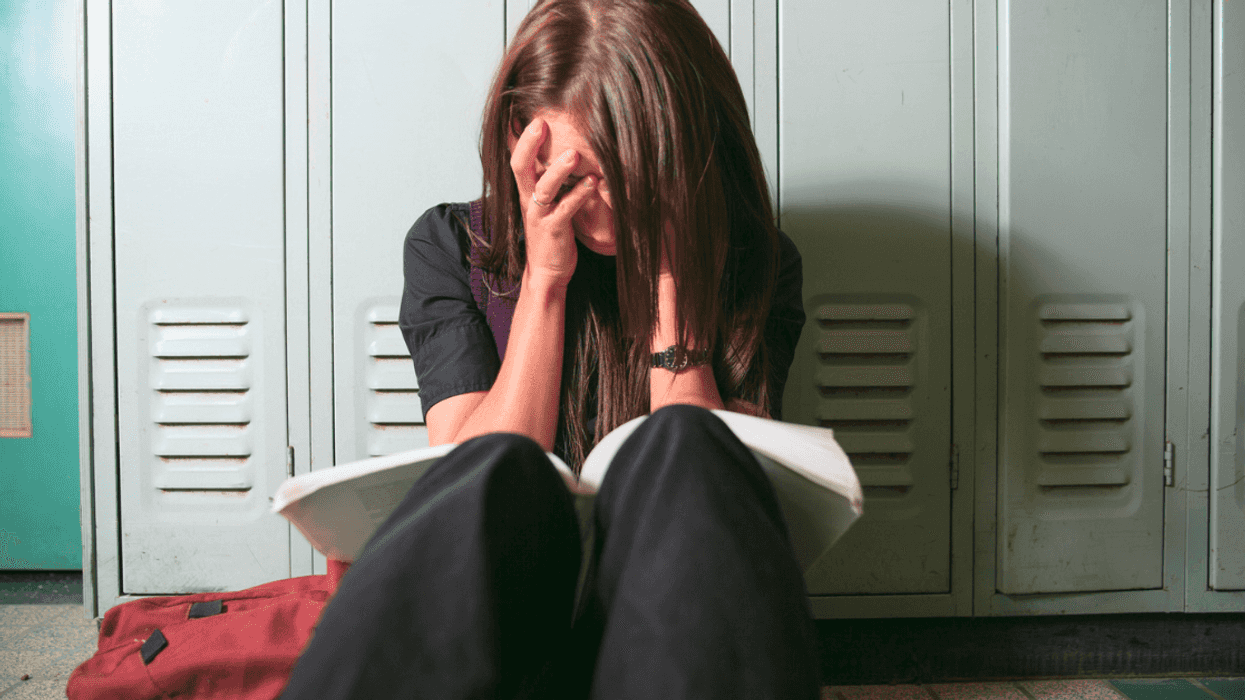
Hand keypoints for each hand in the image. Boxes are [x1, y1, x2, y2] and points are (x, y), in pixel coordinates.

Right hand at [510, 118, 597, 288]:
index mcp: (526, 190)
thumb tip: (565, 148)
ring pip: (543, 188)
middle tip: (541, 121)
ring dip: (558, 170)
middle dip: (528, 143)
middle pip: (519, 166)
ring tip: (574, 154)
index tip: (528, 110)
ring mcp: (539, 215)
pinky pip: (565, 210)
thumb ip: (550, 178)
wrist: (548, 271)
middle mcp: (528, 199)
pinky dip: (579, 195)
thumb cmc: (552, 231)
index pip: (517, 157)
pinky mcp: (553, 230)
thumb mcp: (548, 201)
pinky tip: (594, 182)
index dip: (519, 135)